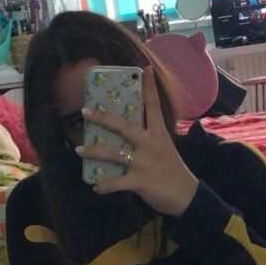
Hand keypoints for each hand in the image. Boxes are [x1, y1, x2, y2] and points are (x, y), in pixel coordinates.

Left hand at [77, 66, 198, 217]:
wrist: (186, 195)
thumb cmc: (173, 171)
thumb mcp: (165, 149)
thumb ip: (148, 140)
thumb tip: (126, 136)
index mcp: (159, 134)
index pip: (153, 106)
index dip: (149, 87)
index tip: (145, 69)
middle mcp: (151, 145)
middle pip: (124, 126)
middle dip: (103, 118)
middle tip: (85, 112)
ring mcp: (144, 163)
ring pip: (114, 153)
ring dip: (94, 151)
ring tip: (79, 150)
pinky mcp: (140, 181)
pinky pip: (116, 183)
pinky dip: (104, 185)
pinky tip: (96, 187)